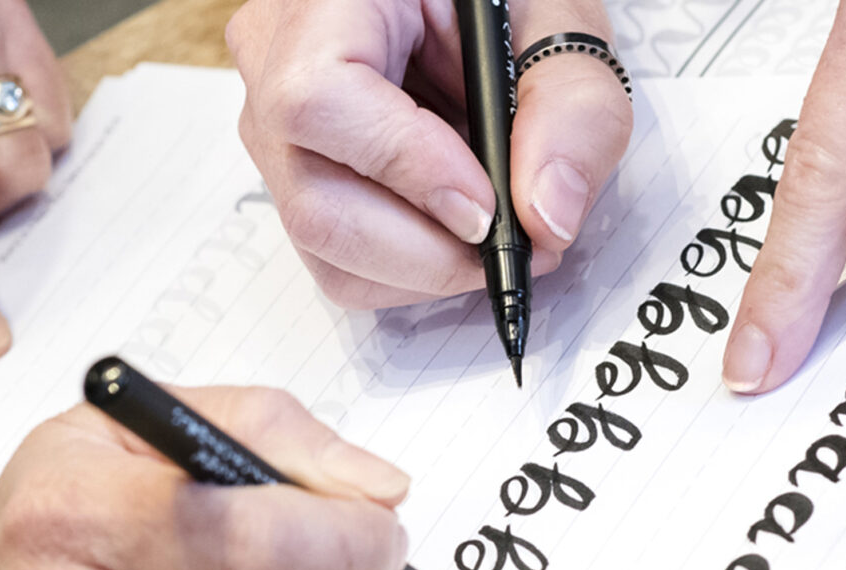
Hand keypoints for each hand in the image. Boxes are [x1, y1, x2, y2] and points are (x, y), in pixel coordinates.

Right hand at [228, 0, 633, 308]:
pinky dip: (406, 267)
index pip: (320, 98)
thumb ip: (572, 111)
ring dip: (423, 266)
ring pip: (321, 242)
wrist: (478, 11)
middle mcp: (277, 60)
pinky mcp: (293, 173)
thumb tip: (547, 215)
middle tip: (510, 244)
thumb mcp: (560, 27)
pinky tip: (454, 229)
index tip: (484, 208)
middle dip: (428, 250)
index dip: (405, 167)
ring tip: (492, 234)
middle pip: (314, 198)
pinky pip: (332, 255)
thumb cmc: (502, 6)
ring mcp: (272, 124)